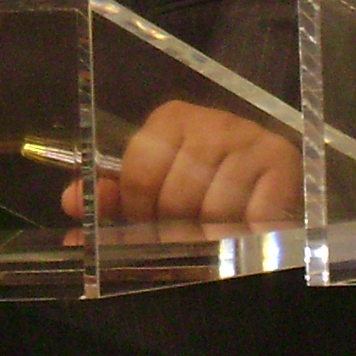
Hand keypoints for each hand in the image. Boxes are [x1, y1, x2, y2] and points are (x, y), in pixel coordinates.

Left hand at [59, 100, 300, 227]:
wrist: (276, 213)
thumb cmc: (207, 203)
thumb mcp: (155, 202)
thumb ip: (113, 201)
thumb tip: (71, 200)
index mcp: (176, 121)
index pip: (140, 164)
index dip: (138, 203)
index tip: (147, 219)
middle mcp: (216, 121)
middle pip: (177, 188)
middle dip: (177, 224)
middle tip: (186, 234)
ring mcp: (254, 138)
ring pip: (215, 203)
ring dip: (213, 232)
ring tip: (218, 234)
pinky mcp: (284, 163)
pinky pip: (252, 210)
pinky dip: (246, 231)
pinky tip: (247, 231)